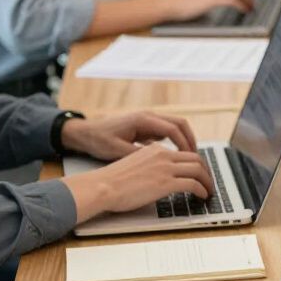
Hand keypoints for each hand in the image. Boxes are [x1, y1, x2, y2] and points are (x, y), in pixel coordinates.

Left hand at [60, 110, 196, 159]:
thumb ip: (140, 155)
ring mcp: (148, 119)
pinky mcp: (146, 125)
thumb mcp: (117, 151)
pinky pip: (167, 131)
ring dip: (184, 140)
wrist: (84, 133)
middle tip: (196, 157)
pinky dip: (175, 141)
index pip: (173, 129)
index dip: (184, 144)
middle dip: (190, 140)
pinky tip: (175, 155)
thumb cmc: (98, 140)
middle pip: (180, 123)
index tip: (190, 158)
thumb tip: (159, 163)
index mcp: (143, 119)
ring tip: (189, 157)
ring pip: (175, 126)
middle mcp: (148, 116)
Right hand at [65, 142, 214, 220]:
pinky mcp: (166, 183)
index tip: (199, 172)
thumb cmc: (112, 181)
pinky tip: (202, 195)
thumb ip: (150, 166)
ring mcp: (165, 168)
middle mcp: (163, 155)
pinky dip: (202, 189)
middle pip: (196, 159)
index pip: (184, 153)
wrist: (102, 187)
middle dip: (206, 171)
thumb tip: (159, 175)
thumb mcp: (134, 165)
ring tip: (209, 190)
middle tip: (208, 181)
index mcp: (155, 150)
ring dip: (207, 181)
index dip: (196, 163)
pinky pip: (193, 184)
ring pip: (198, 170)